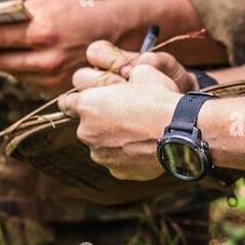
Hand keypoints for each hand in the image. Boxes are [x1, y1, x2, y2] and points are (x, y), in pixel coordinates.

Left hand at [0, 0, 132, 95]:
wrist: (115, 32)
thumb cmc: (80, 12)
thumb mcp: (48, 3)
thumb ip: (20, 13)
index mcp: (41, 30)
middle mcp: (45, 56)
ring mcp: (51, 75)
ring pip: (11, 71)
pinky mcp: (57, 87)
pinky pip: (27, 79)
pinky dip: (17, 70)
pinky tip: (9, 62)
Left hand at [58, 40, 186, 180]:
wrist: (179, 132)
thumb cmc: (159, 98)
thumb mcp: (142, 72)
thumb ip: (124, 75)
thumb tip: (127, 73)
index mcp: (88, 105)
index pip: (66, 104)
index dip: (76, 101)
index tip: (85, 101)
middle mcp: (87, 132)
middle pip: (87, 126)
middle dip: (101, 120)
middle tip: (126, 114)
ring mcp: (101, 155)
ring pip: (102, 145)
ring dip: (114, 139)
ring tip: (139, 132)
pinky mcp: (116, 171)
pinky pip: (118, 160)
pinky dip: (127, 155)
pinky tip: (145, 146)